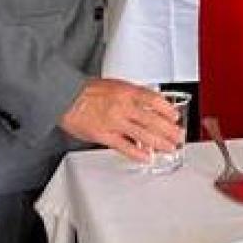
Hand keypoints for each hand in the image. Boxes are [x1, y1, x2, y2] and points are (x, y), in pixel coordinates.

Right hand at [58, 78, 182, 161]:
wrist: (64, 97)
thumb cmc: (87, 90)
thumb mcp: (115, 85)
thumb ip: (133, 94)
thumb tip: (149, 104)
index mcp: (127, 92)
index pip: (154, 100)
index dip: (167, 110)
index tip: (175, 117)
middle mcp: (123, 106)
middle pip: (152, 120)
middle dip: (168, 130)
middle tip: (178, 136)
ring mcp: (114, 122)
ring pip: (142, 134)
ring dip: (158, 142)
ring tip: (168, 148)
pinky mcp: (103, 135)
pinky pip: (124, 146)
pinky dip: (136, 152)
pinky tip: (146, 157)